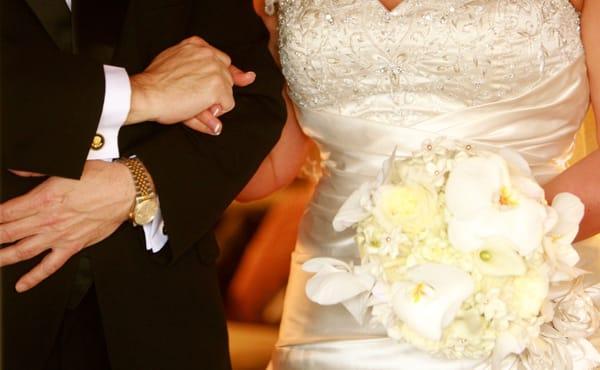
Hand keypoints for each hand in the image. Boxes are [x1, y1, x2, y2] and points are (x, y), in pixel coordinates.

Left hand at [0, 160, 134, 291]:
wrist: (126, 191)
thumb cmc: (101, 178)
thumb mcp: (66, 166)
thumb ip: (36, 170)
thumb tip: (17, 171)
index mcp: (43, 198)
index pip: (5, 212)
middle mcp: (48, 220)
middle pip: (7, 233)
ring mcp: (59, 236)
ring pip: (21, 252)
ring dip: (1, 258)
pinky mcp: (72, 246)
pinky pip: (49, 266)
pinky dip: (34, 277)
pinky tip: (22, 284)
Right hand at [126, 36, 255, 134]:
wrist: (147, 94)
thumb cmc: (157, 84)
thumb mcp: (178, 66)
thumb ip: (205, 68)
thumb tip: (248, 78)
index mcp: (196, 45)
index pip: (222, 59)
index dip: (232, 73)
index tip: (246, 78)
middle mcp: (208, 54)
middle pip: (227, 77)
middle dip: (218, 92)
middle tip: (197, 100)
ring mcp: (215, 70)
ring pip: (227, 91)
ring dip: (214, 102)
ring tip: (192, 105)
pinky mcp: (217, 86)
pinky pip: (227, 104)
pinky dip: (216, 111)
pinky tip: (198, 109)